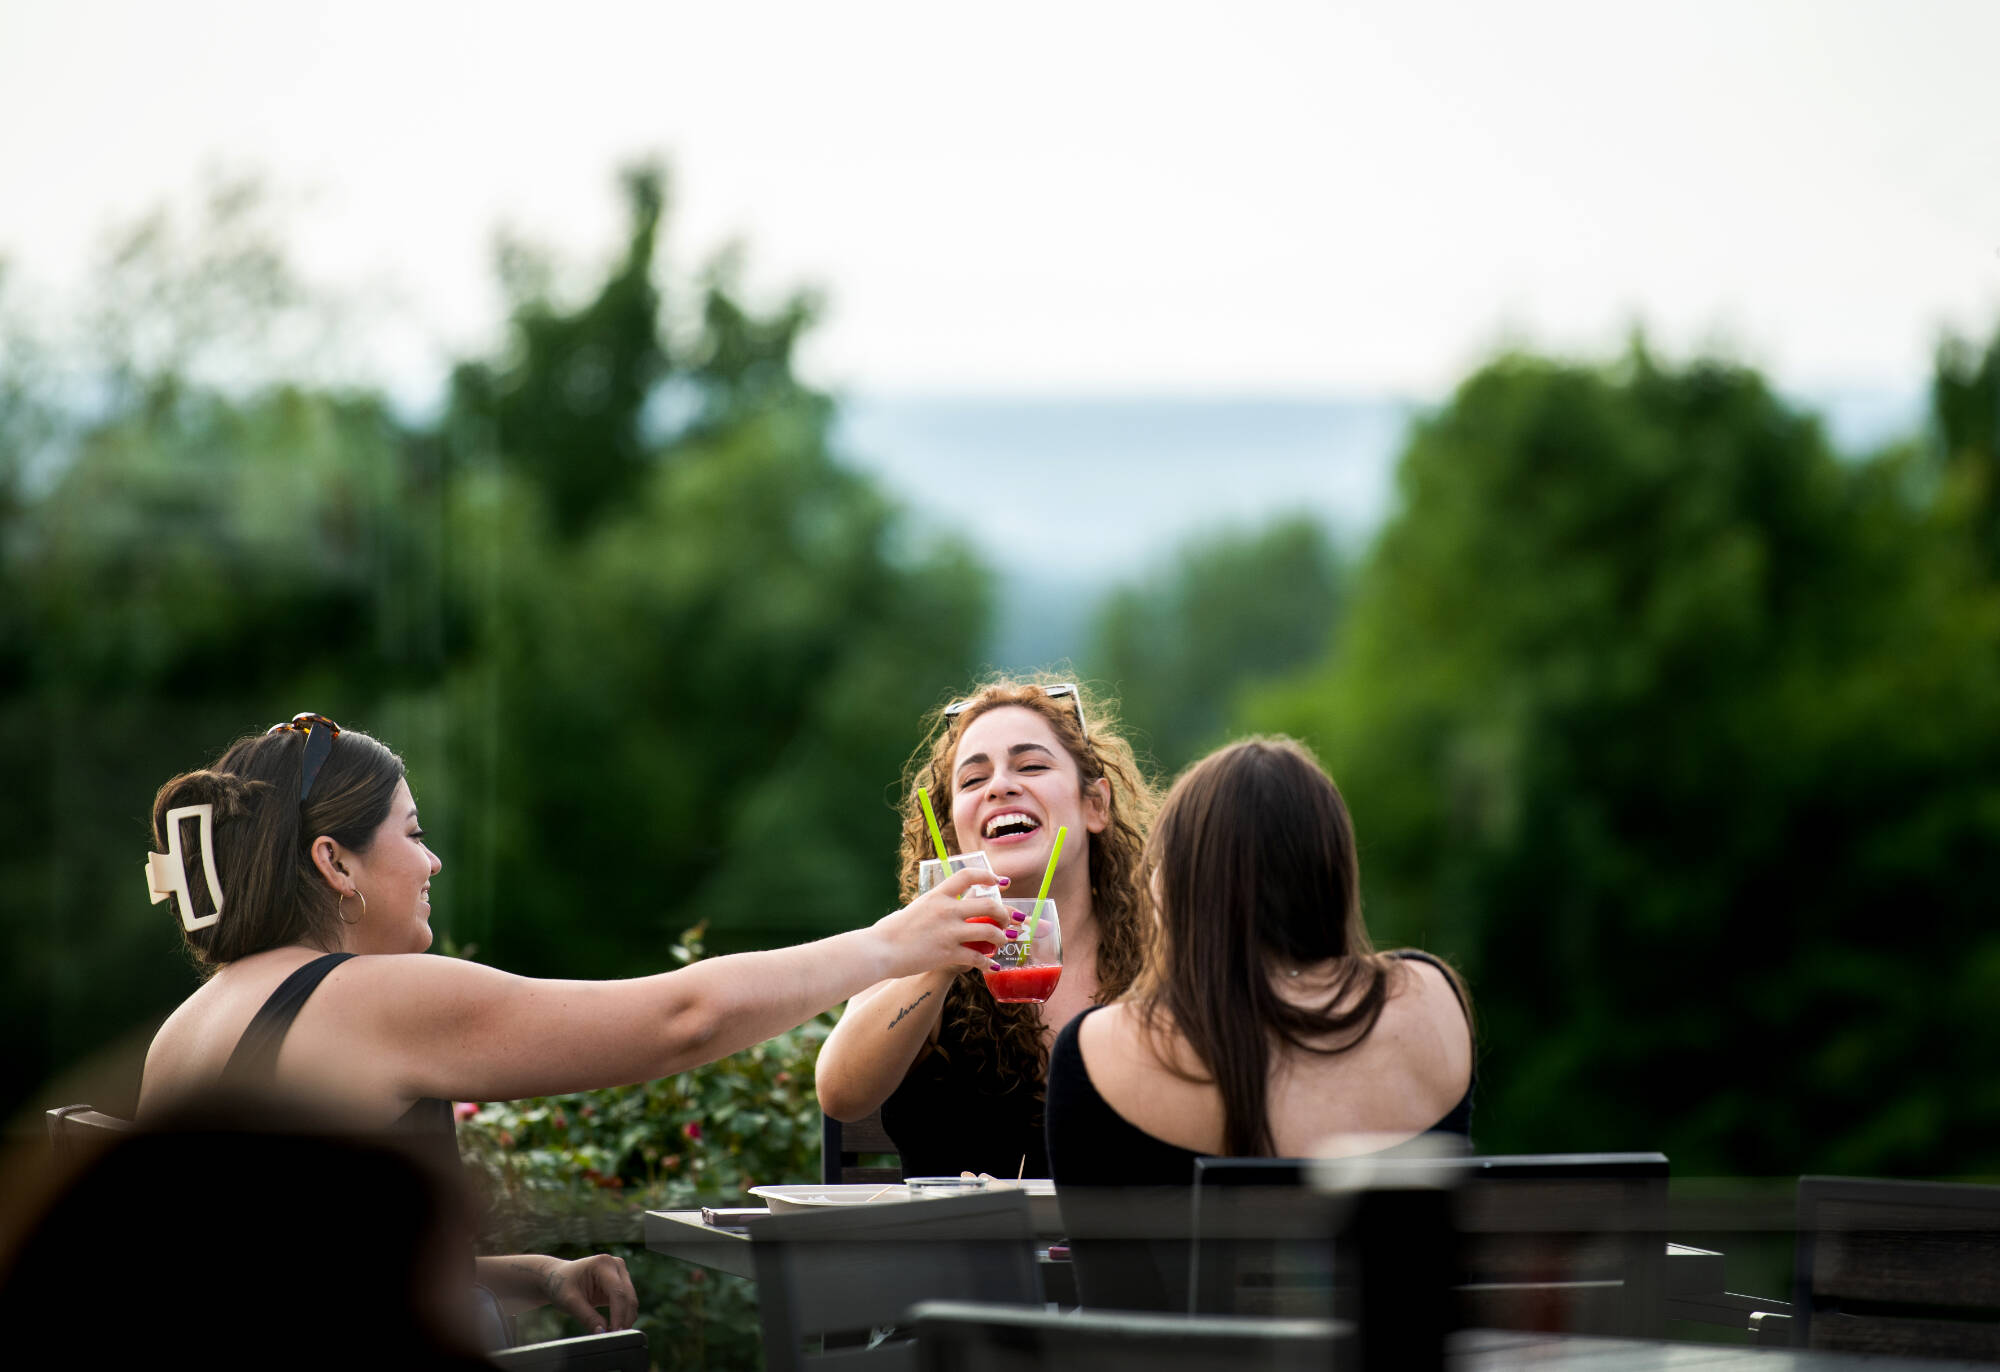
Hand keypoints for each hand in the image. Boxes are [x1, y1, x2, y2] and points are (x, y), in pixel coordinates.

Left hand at [542, 1253, 637, 1332]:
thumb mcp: (570, 1302)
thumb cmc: (561, 1285)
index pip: (617, 1291)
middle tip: (615, 1338)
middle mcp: (616, 1265)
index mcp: (602, 1263)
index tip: (615, 1333)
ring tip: (612, 1334)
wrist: (557, 1277)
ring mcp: (620, 1273)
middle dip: (623, 1318)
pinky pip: (627, 1302)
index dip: (619, 1314)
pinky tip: (614, 1326)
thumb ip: (588, 1317)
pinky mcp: (621, 1283)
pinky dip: (622, 1316)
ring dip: (625, 1318)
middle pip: (628, 1296)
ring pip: (630, 1300)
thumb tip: (603, 1333)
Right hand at [873, 866, 1019, 977]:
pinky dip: (988, 962)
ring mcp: (949, 931)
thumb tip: (937, 909)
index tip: (1003, 882)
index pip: (968, 876)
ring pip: (989, 930)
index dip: (989, 876)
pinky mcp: (948, 953)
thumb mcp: (913, 910)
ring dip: (1002, 937)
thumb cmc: (888, 932)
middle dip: (1005, 912)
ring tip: (1005, 941)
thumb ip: (931, 907)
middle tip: (1011, 919)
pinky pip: (977, 957)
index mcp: (937, 895)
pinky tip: (991, 965)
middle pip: (989, 904)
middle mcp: (946, 909)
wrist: (878, 950)